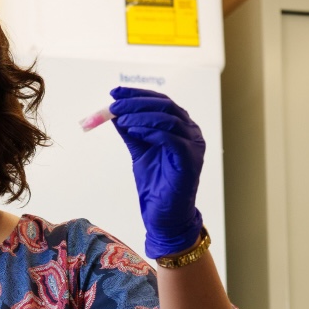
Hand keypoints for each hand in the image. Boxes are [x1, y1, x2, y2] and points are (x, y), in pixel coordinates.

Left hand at [109, 87, 204, 258]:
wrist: (164, 216)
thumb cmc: (155, 184)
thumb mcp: (139, 151)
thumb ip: (131, 131)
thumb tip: (114, 111)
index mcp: (182, 127)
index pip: (161, 101)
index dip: (137, 94)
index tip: (114, 92)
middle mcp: (191, 132)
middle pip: (165, 105)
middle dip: (136, 102)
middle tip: (114, 104)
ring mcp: (194, 146)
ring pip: (168, 119)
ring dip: (141, 115)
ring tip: (119, 118)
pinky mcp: (190, 161)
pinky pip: (172, 139)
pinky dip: (151, 131)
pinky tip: (132, 130)